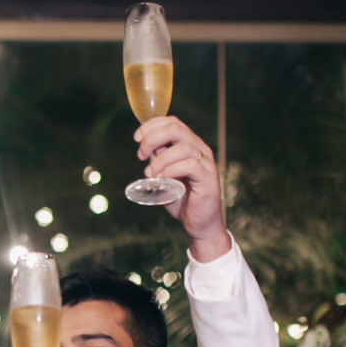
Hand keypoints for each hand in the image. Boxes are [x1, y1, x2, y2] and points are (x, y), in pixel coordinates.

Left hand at [134, 115, 230, 260]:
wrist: (199, 224)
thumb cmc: (183, 200)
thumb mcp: (165, 176)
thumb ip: (158, 161)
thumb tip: (146, 150)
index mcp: (190, 145)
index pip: (172, 123)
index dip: (152, 125)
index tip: (137, 138)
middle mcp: (200, 150)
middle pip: (176, 129)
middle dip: (152, 138)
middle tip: (141, 155)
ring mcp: (206, 163)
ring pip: (182, 147)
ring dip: (160, 159)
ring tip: (150, 174)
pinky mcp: (208, 178)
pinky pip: (190, 165)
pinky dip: (171, 170)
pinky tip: (162, 180)